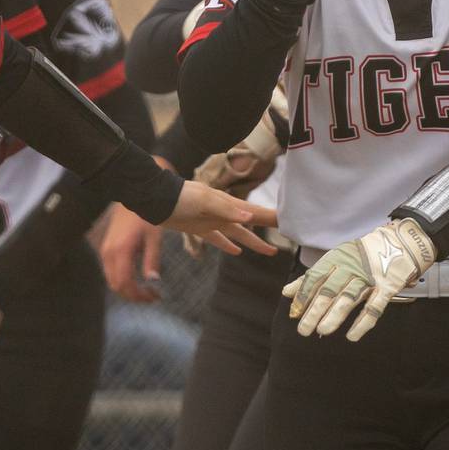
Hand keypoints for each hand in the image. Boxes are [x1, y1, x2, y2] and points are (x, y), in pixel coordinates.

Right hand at [99, 203, 165, 301]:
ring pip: (112, 280)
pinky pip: (110, 271)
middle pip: (116, 285)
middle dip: (133, 295)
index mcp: (121, 251)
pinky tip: (136, 278)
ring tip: (146, 289)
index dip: (138, 295)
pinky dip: (122, 279)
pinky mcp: (106, 248)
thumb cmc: (146, 216)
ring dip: (128, 288)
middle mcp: (108, 253)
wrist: (132, 197)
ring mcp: (105, 251)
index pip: (125, 284)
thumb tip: (153, 281)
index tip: (154, 297)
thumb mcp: (153, 238)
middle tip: (152, 296)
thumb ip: (152, 260)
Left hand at [162, 182, 278, 256]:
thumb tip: (249, 217)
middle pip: (251, 224)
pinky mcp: (200, 228)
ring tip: (269, 250)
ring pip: (237, 233)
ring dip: (252, 242)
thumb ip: (227, 209)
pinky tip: (236, 252)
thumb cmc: (181, 196)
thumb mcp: (205, 200)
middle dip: (268, 231)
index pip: (256, 212)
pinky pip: (218, 238)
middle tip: (286, 240)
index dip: (273, 217)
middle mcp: (224, 212)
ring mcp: (212, 220)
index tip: (291, 222)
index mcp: (228, 204)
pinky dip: (227, 245)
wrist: (157, 199)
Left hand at [282, 218, 434, 341]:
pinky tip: (352, 336)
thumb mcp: (336, 259)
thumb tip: (287, 293)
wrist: (401, 241)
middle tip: (303, 329)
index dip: (304, 294)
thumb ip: (312, 277)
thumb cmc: (362, 255)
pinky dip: (363, 322)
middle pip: (330, 290)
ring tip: (322, 331)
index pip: (316, 277)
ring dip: (335, 316)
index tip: (294, 312)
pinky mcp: (388, 287)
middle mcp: (352, 267)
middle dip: (315, 310)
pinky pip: (375, 307)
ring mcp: (370, 277)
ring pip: (350, 298)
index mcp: (338, 259)